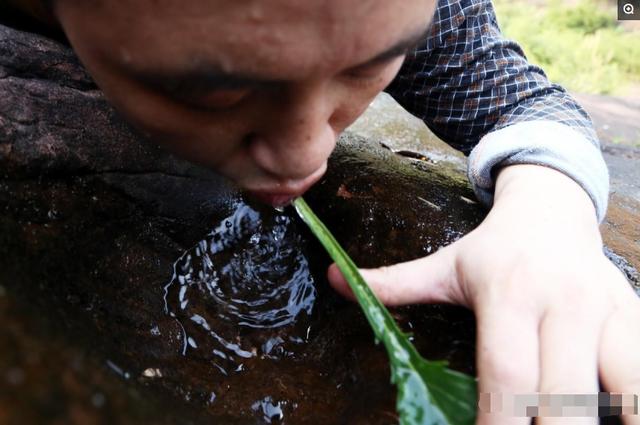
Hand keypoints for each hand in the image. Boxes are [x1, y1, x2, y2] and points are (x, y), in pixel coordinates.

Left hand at [327, 164, 639, 423]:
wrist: (553, 206)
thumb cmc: (495, 248)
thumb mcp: (445, 264)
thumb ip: (393, 282)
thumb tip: (333, 281)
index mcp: (511, 292)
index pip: (507, 374)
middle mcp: (568, 304)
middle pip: (568, 399)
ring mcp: (614, 313)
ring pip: (629, 392)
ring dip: (603, 421)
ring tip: (567, 423)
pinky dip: (630, 405)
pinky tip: (603, 414)